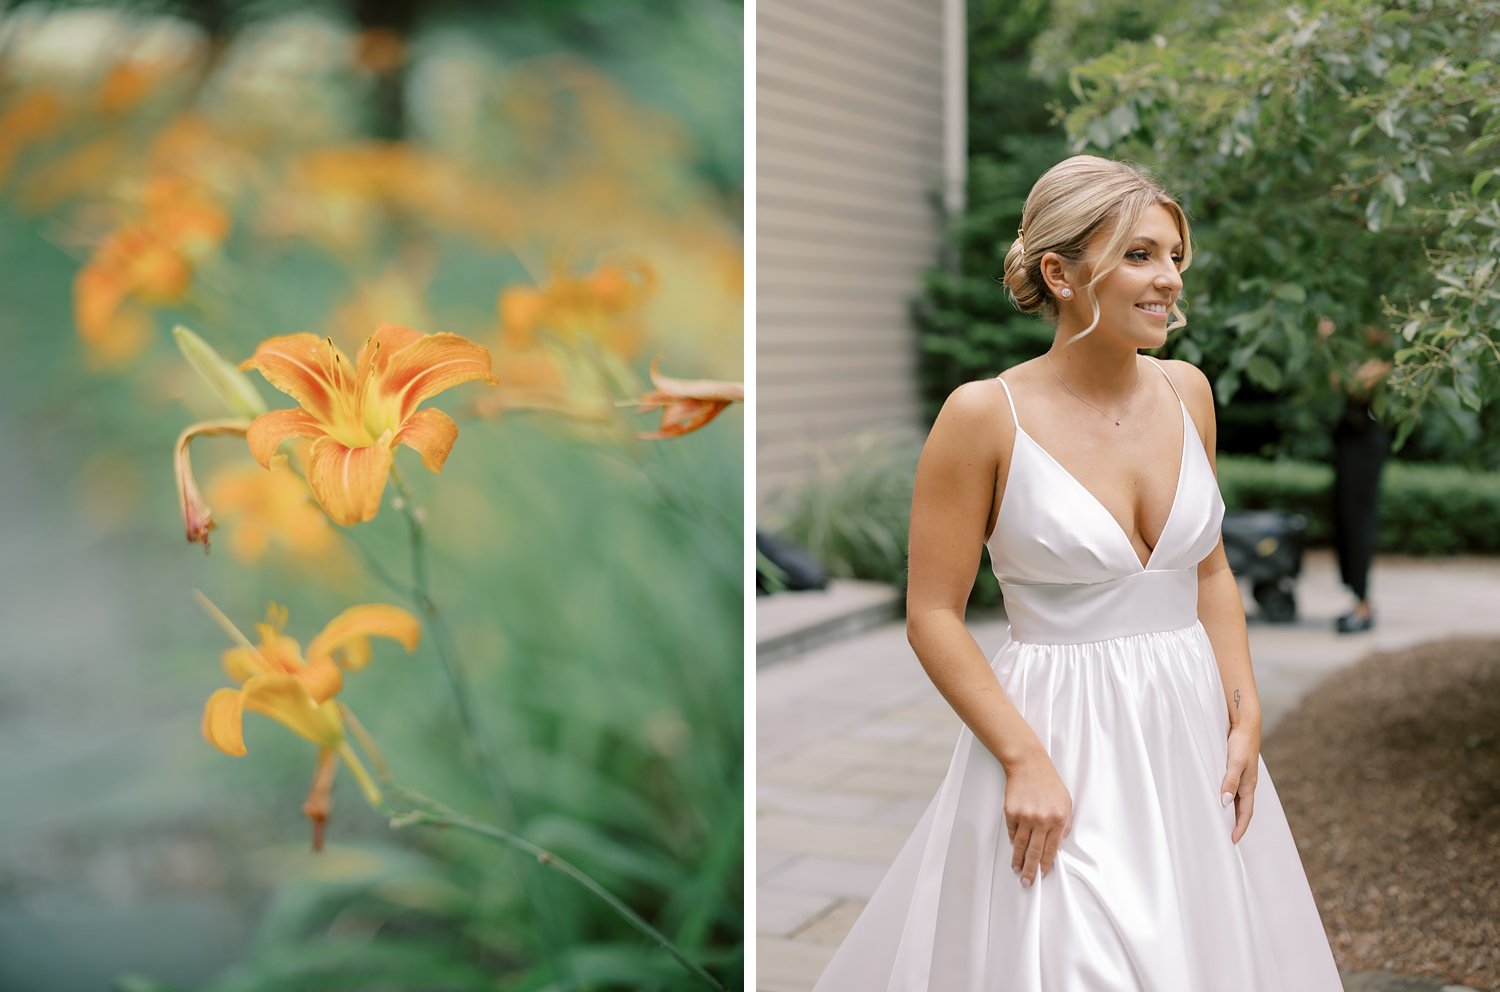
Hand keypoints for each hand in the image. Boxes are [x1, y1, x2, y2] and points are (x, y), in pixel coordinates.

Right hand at [1003, 753, 1072, 887]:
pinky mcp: (1011, 812)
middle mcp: (1041, 820)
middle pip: (1034, 852)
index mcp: (1057, 819)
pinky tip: (1014, 848)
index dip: (1045, 865)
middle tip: (1027, 883)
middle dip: (1030, 871)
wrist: (1028, 764)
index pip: (1051, 850)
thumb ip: (1064, 824)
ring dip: (1018, 860)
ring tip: (1017, 869)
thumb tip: (1058, 845)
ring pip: (1020, 845)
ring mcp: (1024, 816)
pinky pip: (1012, 832)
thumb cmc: (1049, 783)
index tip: (1041, 875)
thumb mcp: (1066, 802)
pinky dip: (1013, 841)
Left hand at [1220, 724, 1260, 843]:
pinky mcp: (1236, 769)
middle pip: (1243, 809)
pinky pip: (1233, 789)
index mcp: (1249, 785)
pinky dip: (1228, 798)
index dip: (1240, 827)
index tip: (1233, 840)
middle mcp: (1247, 783)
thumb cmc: (1241, 742)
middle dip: (1237, 824)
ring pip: (1237, 799)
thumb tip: (1225, 802)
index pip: (1246, 812)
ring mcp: (1242, 777)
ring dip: (1231, 812)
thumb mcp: (1235, 762)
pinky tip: (1219, 798)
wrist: (1245, 724)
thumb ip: (1230, 781)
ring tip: (1221, 822)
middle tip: (1227, 836)